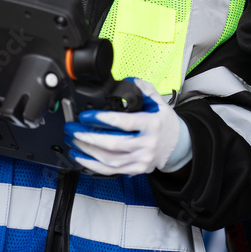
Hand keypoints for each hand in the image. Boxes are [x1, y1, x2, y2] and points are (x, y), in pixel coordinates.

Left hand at [64, 78, 191, 175]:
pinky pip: (110, 170)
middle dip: (88, 137)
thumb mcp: (159, 103)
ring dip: (87, 151)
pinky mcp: (136, 169)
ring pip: (109, 159)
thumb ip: (144, 90)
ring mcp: (141, 159)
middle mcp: (147, 144)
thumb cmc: (165, 123)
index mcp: (153, 124)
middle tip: (73, 130)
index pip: (125, 123)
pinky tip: (81, 157)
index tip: (87, 116)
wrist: (178, 144)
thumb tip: (129, 81)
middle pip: (113, 144)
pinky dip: (92, 165)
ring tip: (73, 141)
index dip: (103, 120)